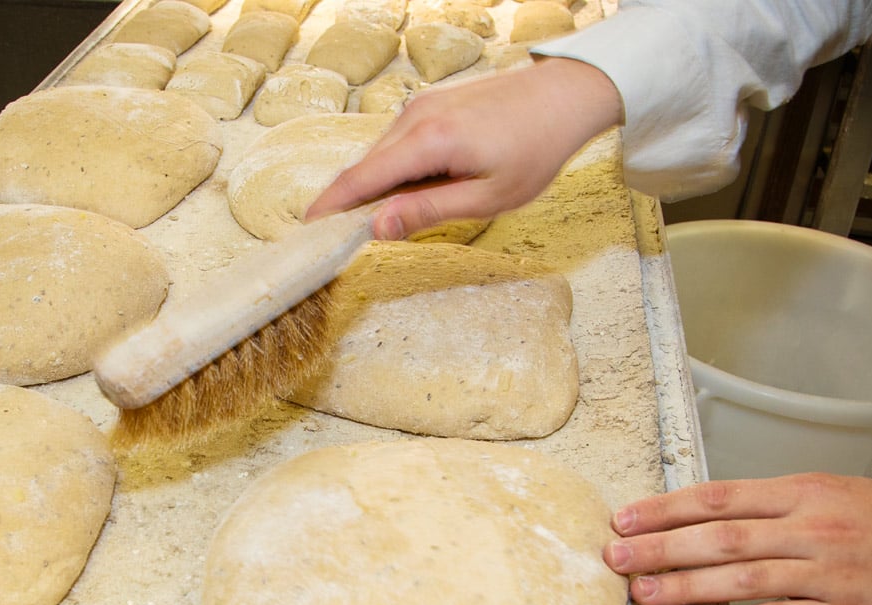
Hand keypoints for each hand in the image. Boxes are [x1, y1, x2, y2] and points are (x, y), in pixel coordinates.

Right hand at [305, 57, 624, 239]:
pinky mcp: (430, 105)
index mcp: (428, 141)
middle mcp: (415, 116)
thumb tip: (376, 228)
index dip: (329, 207)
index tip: (306, 232)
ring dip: (377, 188)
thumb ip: (428, 211)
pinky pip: (398, 143)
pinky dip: (394, 170)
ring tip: (386, 220)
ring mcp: (421, 106)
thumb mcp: (488, 197)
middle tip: (338, 241)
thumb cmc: (535, 149)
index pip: (360, 179)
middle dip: (350, 204)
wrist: (565, 96)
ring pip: (381, 155)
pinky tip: (414, 189)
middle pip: (365, 168)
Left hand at [601, 473, 871, 604]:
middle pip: (719, 537)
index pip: (720, 497)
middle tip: (614, 557)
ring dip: (682, 586)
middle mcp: (810, 529)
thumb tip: (712, 517)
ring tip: (640, 593)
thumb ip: (777, 506)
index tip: (626, 518)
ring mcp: (825, 574)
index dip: (667, 508)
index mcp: (804, 493)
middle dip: (659, 547)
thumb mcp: (836, 495)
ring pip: (739, 578)